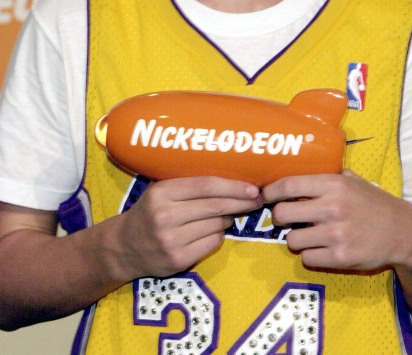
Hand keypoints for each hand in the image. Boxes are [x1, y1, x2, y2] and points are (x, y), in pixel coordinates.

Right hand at [114, 176, 261, 279]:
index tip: (252, 187)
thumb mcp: (162, 191)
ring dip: (229, 219)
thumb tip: (232, 180)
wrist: (124, 247)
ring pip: (216, 225)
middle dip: (241, 202)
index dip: (232, 186)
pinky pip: (211, 243)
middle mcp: (165, 216)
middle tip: (257, 199)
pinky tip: (214, 230)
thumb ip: (189, 185)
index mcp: (162, 192)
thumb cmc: (150, 212)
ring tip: (229, 215)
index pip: (205, 186)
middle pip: (214, 206)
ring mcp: (171, 240)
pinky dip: (219, 235)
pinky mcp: (177, 260)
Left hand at [263, 170, 411, 270]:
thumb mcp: (353, 180)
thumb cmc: (374, 203)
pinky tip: (321, 248)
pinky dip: (310, 255)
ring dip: (296, 238)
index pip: (288, 185)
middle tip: (286, 218)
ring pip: (292, 239)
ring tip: (308, 234)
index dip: (271, 191)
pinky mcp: (340, 258)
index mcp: (333, 185)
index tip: (266, 196)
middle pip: (282, 214)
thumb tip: (297, 170)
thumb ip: (327, 176)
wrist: (403, 232)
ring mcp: (336, 234)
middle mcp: (332, 208)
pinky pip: (307, 258)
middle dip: (279, 217)